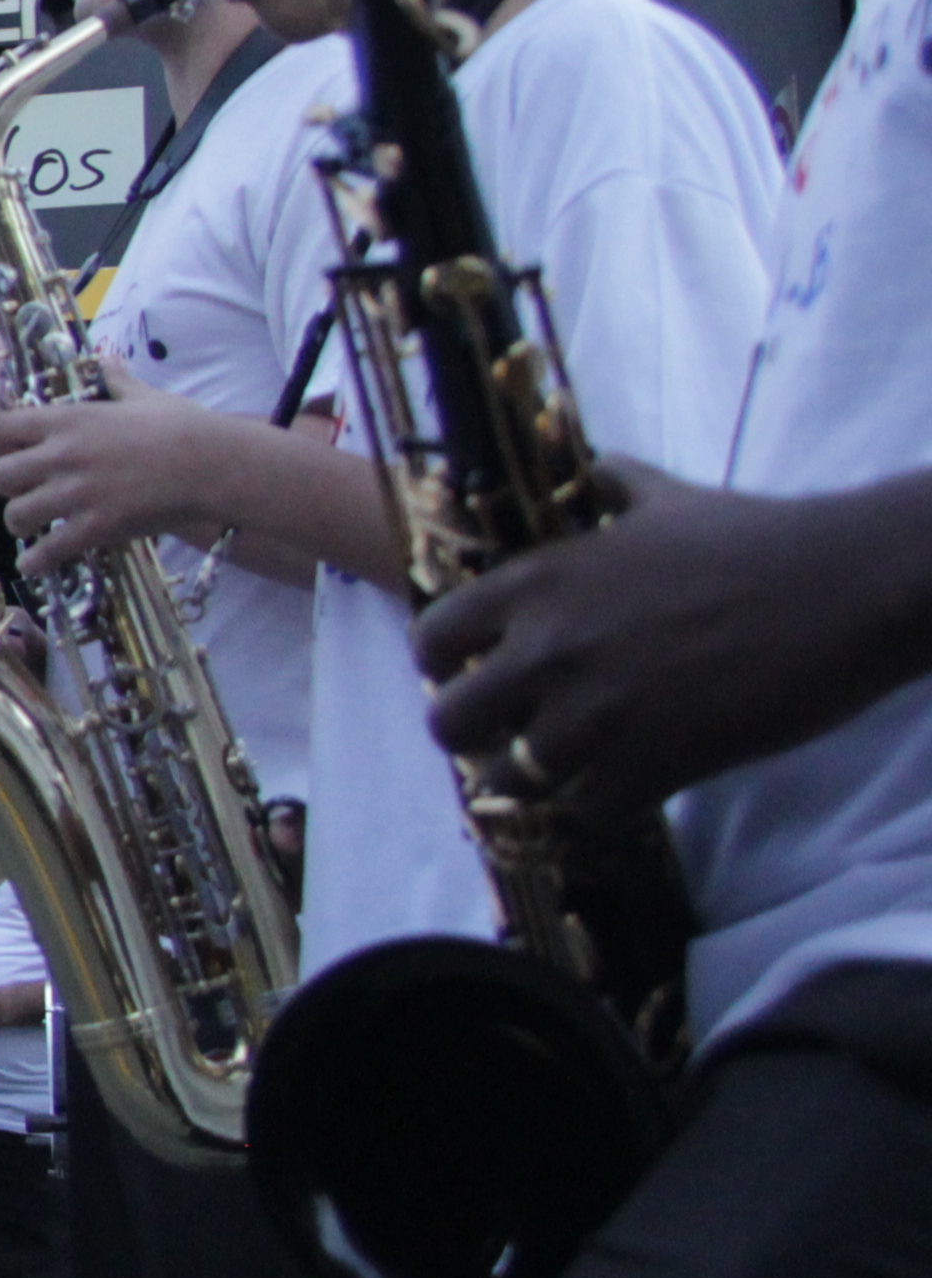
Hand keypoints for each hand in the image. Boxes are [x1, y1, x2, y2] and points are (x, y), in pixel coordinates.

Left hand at [0, 373, 230, 574]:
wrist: (212, 465)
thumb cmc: (181, 427)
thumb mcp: (142, 395)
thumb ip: (113, 380)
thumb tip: (104, 360)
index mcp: (68, 420)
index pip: (1, 428)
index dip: (2, 442)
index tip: (16, 450)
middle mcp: (63, 456)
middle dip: (8, 485)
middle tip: (25, 490)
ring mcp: (77, 494)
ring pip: (16, 515)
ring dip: (21, 522)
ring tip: (34, 525)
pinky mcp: (95, 527)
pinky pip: (47, 551)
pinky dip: (36, 561)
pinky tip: (35, 563)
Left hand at [419, 463, 916, 812]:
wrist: (846, 587)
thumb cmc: (760, 538)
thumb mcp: (664, 499)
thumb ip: (612, 488)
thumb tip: (596, 466)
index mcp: (539, 582)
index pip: (431, 639)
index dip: (447, 667)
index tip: (480, 675)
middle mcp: (549, 648)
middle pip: (448, 724)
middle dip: (476, 738)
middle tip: (516, 735)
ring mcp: (596, 712)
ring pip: (511, 780)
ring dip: (536, 780)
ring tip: (570, 768)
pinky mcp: (653, 763)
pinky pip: (586, 811)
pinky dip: (599, 805)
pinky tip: (627, 783)